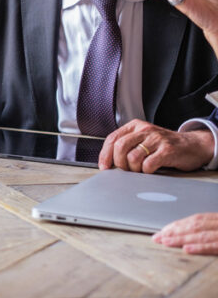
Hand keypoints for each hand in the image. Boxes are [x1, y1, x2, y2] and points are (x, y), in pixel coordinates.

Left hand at [99, 119, 213, 173]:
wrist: (192, 145)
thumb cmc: (164, 145)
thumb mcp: (143, 139)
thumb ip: (127, 145)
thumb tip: (108, 162)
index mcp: (135, 126)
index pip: (112, 138)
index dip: (105, 154)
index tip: (104, 167)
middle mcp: (145, 130)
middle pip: (120, 147)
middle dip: (119, 163)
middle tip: (126, 170)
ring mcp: (156, 139)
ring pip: (132, 157)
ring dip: (133, 169)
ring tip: (140, 170)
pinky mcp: (167, 150)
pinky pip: (148, 164)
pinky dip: (146, 171)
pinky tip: (151, 170)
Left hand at [153, 213, 217, 254]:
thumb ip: (209, 228)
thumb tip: (188, 233)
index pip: (195, 220)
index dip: (177, 225)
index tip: (163, 230)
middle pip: (194, 226)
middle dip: (174, 232)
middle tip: (158, 237)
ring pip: (200, 235)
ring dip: (181, 239)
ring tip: (166, 242)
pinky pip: (213, 246)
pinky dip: (199, 247)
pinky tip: (186, 249)